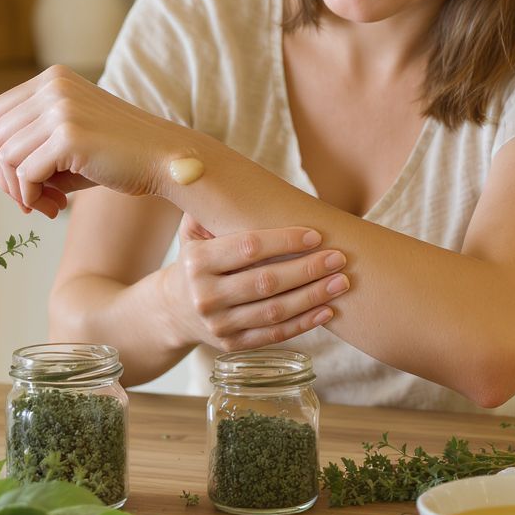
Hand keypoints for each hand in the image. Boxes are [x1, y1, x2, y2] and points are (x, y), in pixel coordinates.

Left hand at [0, 65, 173, 218]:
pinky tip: (57, 208)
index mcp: (53, 79)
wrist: (167, 160)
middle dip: (6, 176)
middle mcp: (53, 87)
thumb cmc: (120, 157)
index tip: (22, 182)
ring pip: (6, 157)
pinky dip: (33, 197)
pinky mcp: (69, 136)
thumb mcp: (70, 140)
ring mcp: (61, 109)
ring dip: (21, 191)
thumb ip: (33, 144)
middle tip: (33, 201)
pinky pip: (26, 175)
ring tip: (50, 206)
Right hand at [163, 218, 349, 350]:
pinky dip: (304, 323)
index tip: (316, 234)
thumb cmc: (196, 258)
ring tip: (342, 282)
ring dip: (313, 296)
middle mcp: (205, 296)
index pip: (248, 247)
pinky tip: (328, 309)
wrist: (173, 309)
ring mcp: (219, 324)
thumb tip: (221, 169)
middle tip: (339, 257)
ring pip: (274, 311)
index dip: (284, 241)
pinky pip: (274, 334)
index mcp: (196, 261)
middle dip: (307, 269)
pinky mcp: (232, 345)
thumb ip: (210, 205)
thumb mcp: (192, 230)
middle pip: (265, 282)